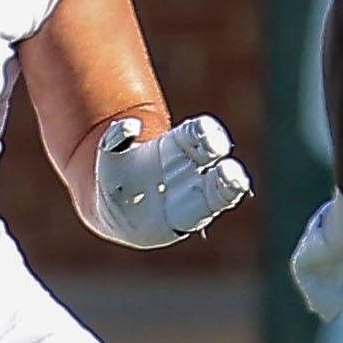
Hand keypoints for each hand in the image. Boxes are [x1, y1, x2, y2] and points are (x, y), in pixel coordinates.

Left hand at [87, 115, 251, 248]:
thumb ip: (115, 137)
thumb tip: (130, 126)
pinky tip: (224, 195)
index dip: (204, 131)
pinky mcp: (195, 215)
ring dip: (230, 182)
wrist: (115, 210)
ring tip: (234, 179)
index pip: (198, 132)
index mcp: (177, 143)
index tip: (204, 133)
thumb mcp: (109, 152)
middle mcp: (193, 165)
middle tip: (221, 159)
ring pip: (221, 185)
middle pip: (214, 155)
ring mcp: (197, 191)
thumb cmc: (117, 174)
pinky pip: (212, 207)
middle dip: (218, 152)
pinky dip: (223, 197)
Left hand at [290, 191, 342, 321]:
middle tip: (331, 312)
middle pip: (326, 270)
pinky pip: (303, 274)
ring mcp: (318, 244)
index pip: (340, 261)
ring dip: (320, 296)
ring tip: (327, 314)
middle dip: (329, 289)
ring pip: (314, 276)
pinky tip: (322, 309)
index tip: (342, 294)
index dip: (340, 277)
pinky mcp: (309, 249)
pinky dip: (312, 292)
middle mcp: (331, 240)